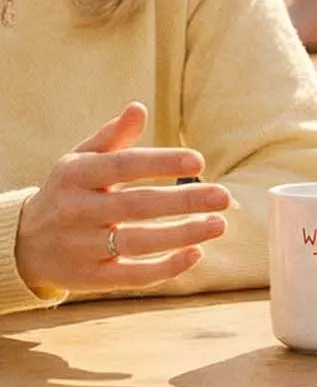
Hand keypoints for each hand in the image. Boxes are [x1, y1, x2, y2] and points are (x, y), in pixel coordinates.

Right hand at [15, 103, 231, 296]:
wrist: (23, 243)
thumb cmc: (67, 192)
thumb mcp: (80, 160)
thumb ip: (112, 137)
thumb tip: (139, 108)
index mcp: (77, 175)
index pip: (123, 166)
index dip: (161, 163)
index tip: (199, 161)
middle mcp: (78, 211)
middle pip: (136, 205)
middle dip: (183, 200)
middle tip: (224, 196)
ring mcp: (83, 247)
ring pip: (137, 242)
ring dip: (182, 235)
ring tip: (218, 224)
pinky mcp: (91, 278)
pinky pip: (132, 276)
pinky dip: (165, 268)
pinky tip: (196, 254)